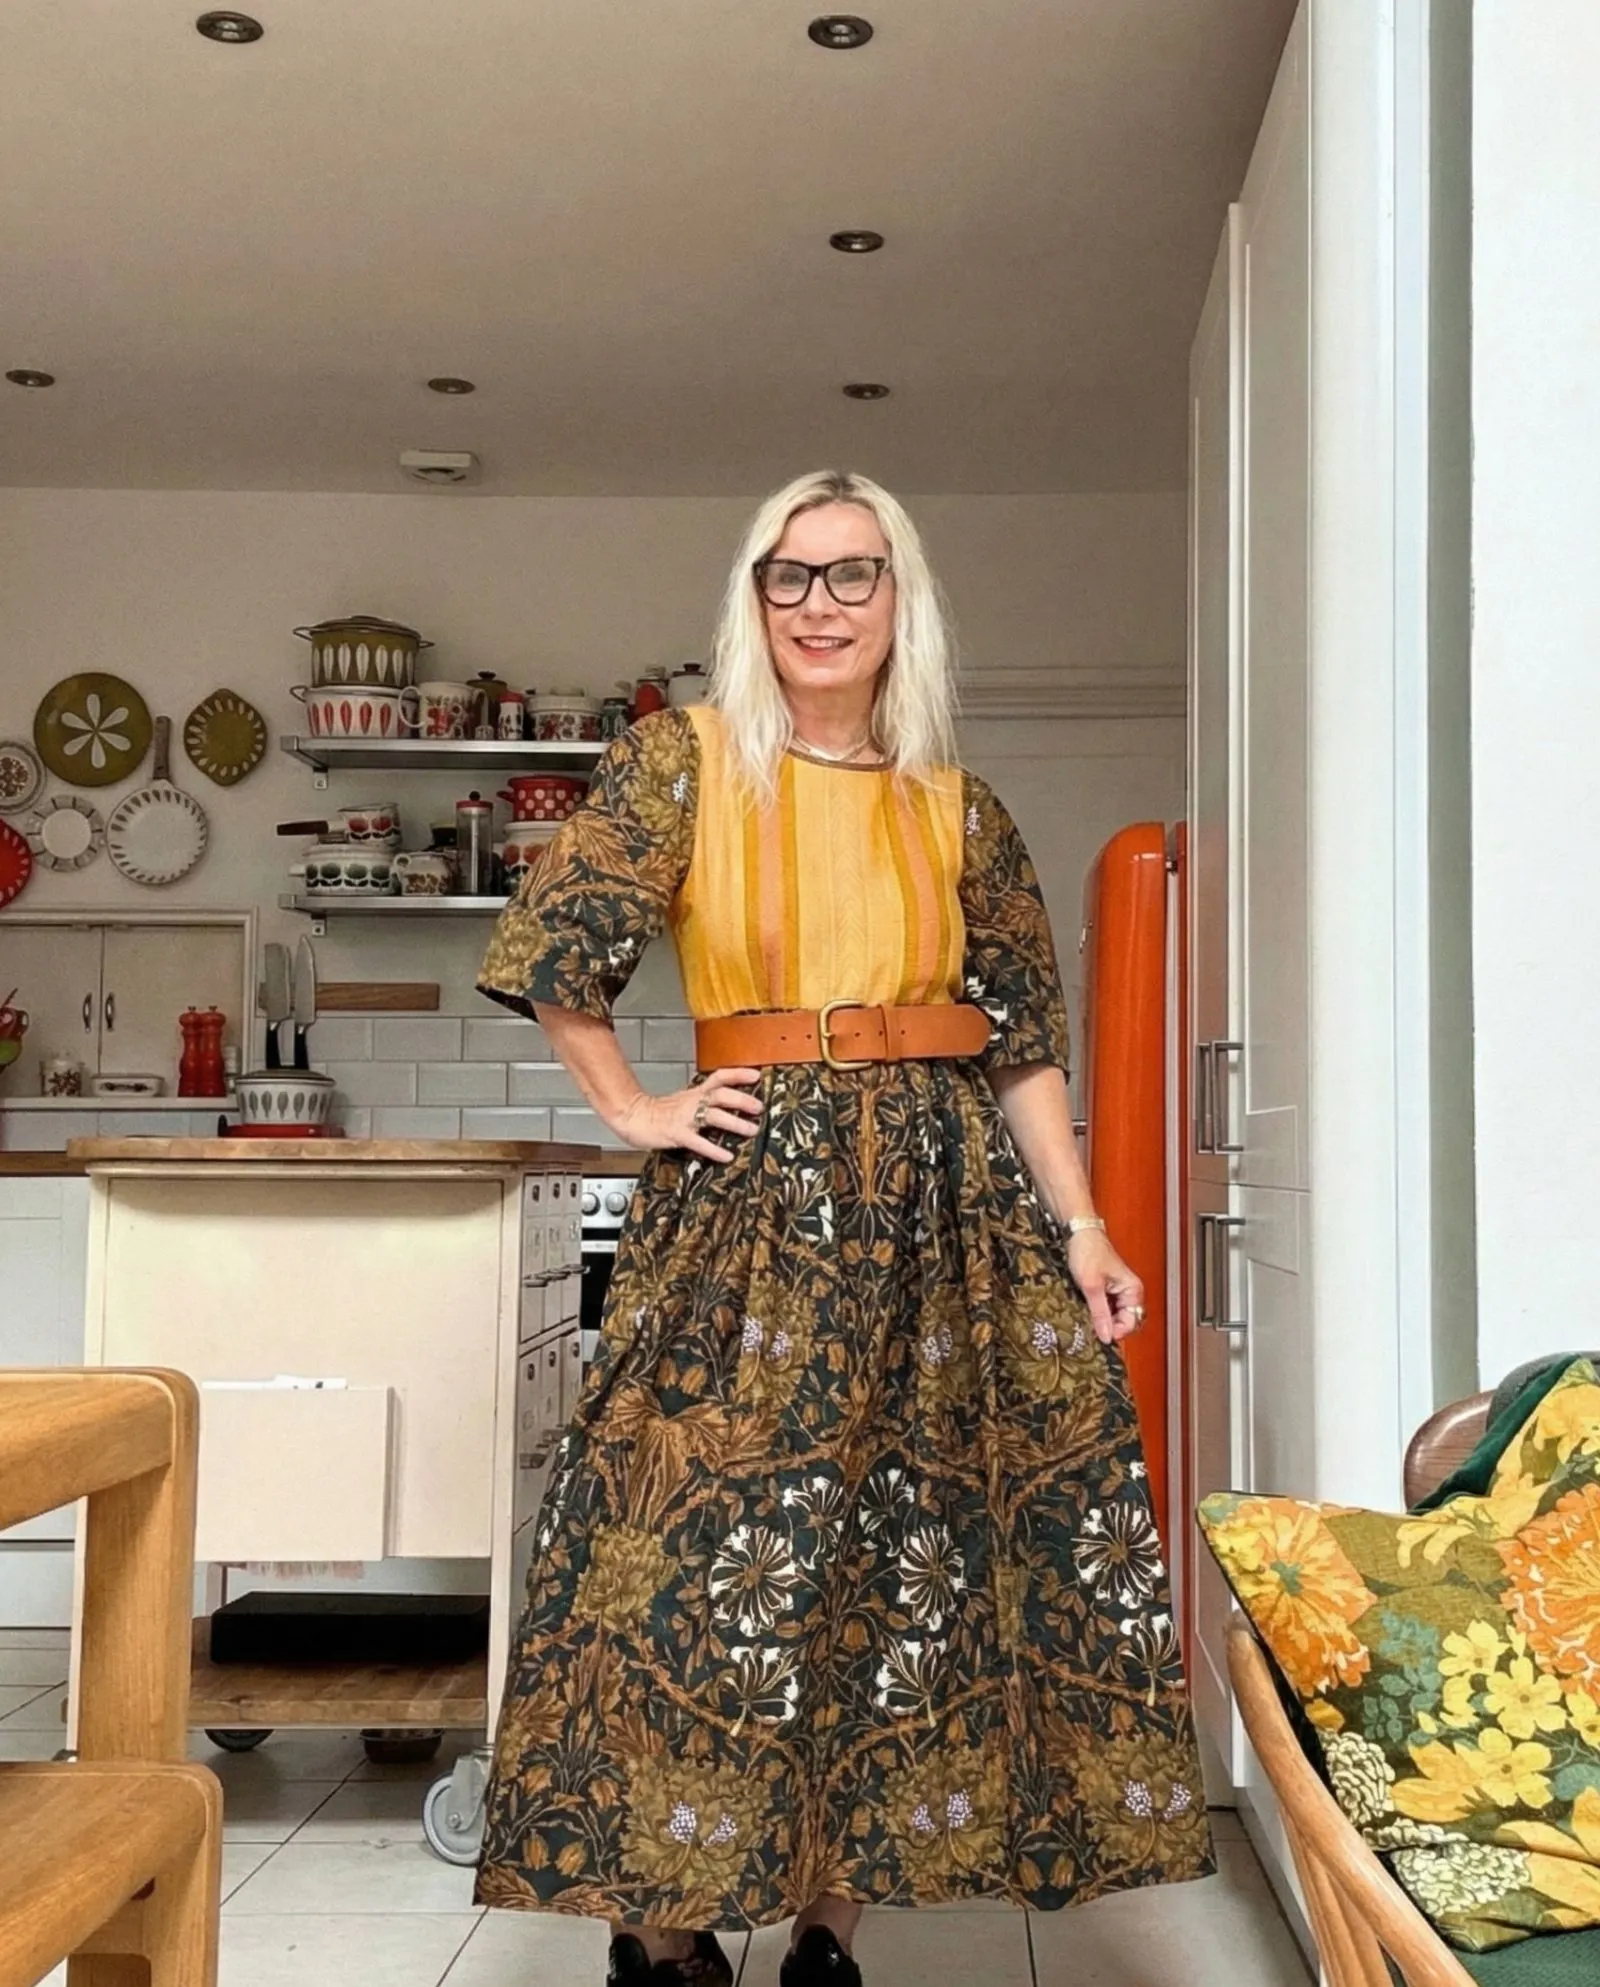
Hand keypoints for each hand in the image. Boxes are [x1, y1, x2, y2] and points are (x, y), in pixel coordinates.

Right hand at [613, 1066, 763, 1162]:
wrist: (633, 1117)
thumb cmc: (659, 1112)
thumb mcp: (684, 1100)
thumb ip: (703, 1101)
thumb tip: (727, 1105)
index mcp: (695, 1093)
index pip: (719, 1078)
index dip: (738, 1074)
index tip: (756, 1074)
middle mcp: (692, 1102)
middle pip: (720, 1095)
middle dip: (741, 1099)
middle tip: (759, 1106)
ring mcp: (685, 1118)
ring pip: (713, 1116)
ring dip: (734, 1122)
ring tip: (751, 1130)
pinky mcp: (677, 1134)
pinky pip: (698, 1142)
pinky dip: (714, 1149)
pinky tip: (726, 1156)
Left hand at [1066, 1229, 1145, 1345]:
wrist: (1077, 1233)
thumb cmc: (1087, 1251)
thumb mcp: (1091, 1286)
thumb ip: (1100, 1313)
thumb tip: (1106, 1337)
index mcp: (1133, 1289)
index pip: (1132, 1322)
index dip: (1117, 1331)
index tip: (1100, 1335)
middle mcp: (1128, 1292)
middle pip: (1124, 1321)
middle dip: (1109, 1326)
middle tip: (1091, 1327)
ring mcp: (1117, 1291)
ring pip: (1113, 1316)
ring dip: (1101, 1319)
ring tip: (1086, 1317)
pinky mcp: (1105, 1290)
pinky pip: (1104, 1308)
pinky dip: (1095, 1312)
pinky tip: (1084, 1311)